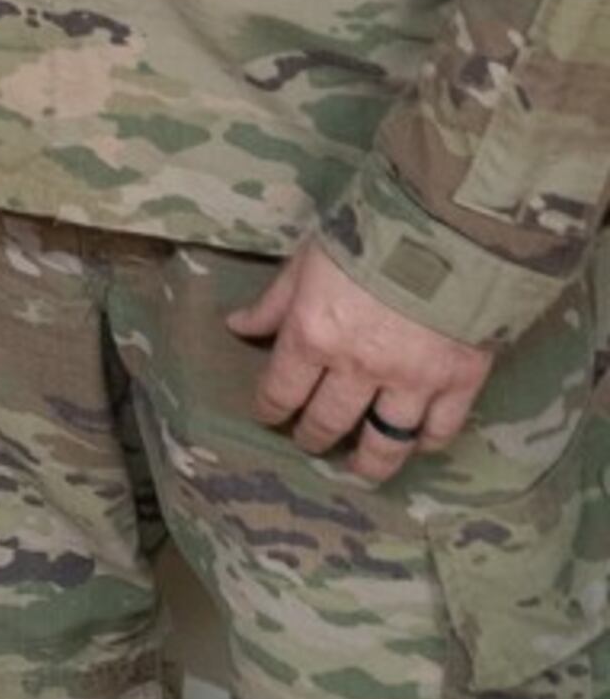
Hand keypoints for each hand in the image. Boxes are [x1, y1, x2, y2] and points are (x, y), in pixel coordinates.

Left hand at [229, 241, 491, 483]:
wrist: (448, 229)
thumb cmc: (368, 236)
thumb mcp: (308, 261)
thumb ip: (274, 302)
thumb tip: (237, 326)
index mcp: (312, 336)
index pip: (281, 391)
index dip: (271, 409)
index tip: (268, 417)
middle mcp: (357, 369)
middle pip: (328, 421)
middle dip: (313, 437)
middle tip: (309, 443)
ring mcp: (411, 381)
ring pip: (385, 441)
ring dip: (369, 461)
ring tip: (360, 469)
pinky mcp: (460, 382)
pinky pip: (440, 429)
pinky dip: (427, 442)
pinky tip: (417, 445)